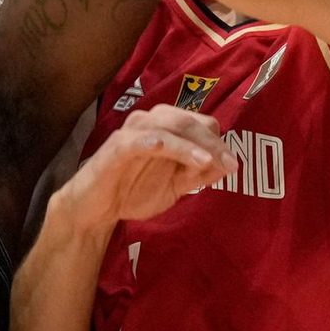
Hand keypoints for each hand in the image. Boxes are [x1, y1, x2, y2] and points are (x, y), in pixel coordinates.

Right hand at [60, 105, 236, 232]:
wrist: (96, 210)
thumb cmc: (134, 191)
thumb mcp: (175, 186)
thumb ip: (199, 174)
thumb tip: (228, 164)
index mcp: (166, 128)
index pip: (200, 123)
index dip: (218, 141)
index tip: (232, 165)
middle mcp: (149, 123)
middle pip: (187, 120)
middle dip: (211, 142)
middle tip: (230, 165)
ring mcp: (131, 133)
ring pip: (166, 127)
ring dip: (189, 143)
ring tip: (207, 161)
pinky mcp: (115, 148)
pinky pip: (136, 140)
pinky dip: (152, 141)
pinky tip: (164, 148)